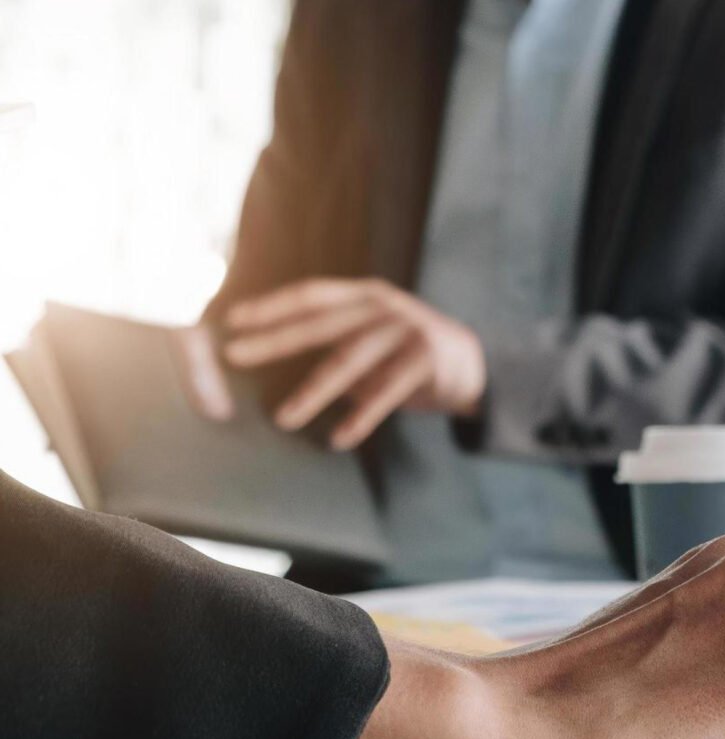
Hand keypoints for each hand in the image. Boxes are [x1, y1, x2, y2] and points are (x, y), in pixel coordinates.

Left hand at [221, 278, 486, 448]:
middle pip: (321, 324)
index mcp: (364, 295)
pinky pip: (386, 392)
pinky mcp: (426, 359)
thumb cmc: (407, 354)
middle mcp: (383, 306)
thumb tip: (272, 358)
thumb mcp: (370, 339)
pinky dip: (361, 417)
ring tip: (284, 419)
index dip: (271, 306)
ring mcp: (407, 330)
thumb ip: (333, 343)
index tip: (233, 321)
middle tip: (234, 355)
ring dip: (313, 391)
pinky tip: (339, 439)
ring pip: (350, 360)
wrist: (474, 365)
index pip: (310, 295)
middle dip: (275, 340)